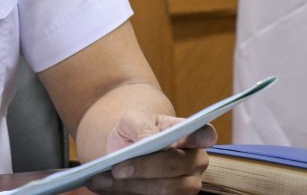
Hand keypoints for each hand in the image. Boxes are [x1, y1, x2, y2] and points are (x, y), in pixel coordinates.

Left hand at [86, 114, 216, 194]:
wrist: (126, 145)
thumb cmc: (135, 128)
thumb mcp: (133, 119)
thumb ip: (142, 126)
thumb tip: (148, 141)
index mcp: (191, 135)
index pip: (204, 134)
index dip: (201, 136)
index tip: (194, 138)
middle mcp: (194, 162)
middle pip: (176, 167)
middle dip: (145, 168)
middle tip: (117, 168)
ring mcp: (185, 185)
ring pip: (164, 190)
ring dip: (131, 186)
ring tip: (101, 179)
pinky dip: (124, 193)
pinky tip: (102, 185)